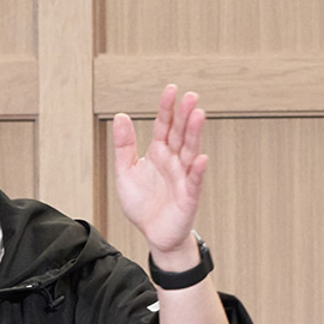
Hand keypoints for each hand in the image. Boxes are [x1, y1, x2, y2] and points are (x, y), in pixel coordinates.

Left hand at [112, 84, 207, 254]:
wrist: (152, 233)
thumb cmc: (142, 203)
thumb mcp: (125, 171)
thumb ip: (123, 145)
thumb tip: (121, 116)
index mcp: (159, 152)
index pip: (164, 126)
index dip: (167, 108)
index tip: (171, 90)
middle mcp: (173, 161)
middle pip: (180, 134)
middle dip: (185, 116)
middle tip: (191, 97)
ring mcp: (182, 177)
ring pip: (190, 152)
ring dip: (195, 135)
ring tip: (198, 116)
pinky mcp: (188, 197)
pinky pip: (193, 182)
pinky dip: (197, 171)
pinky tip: (201, 158)